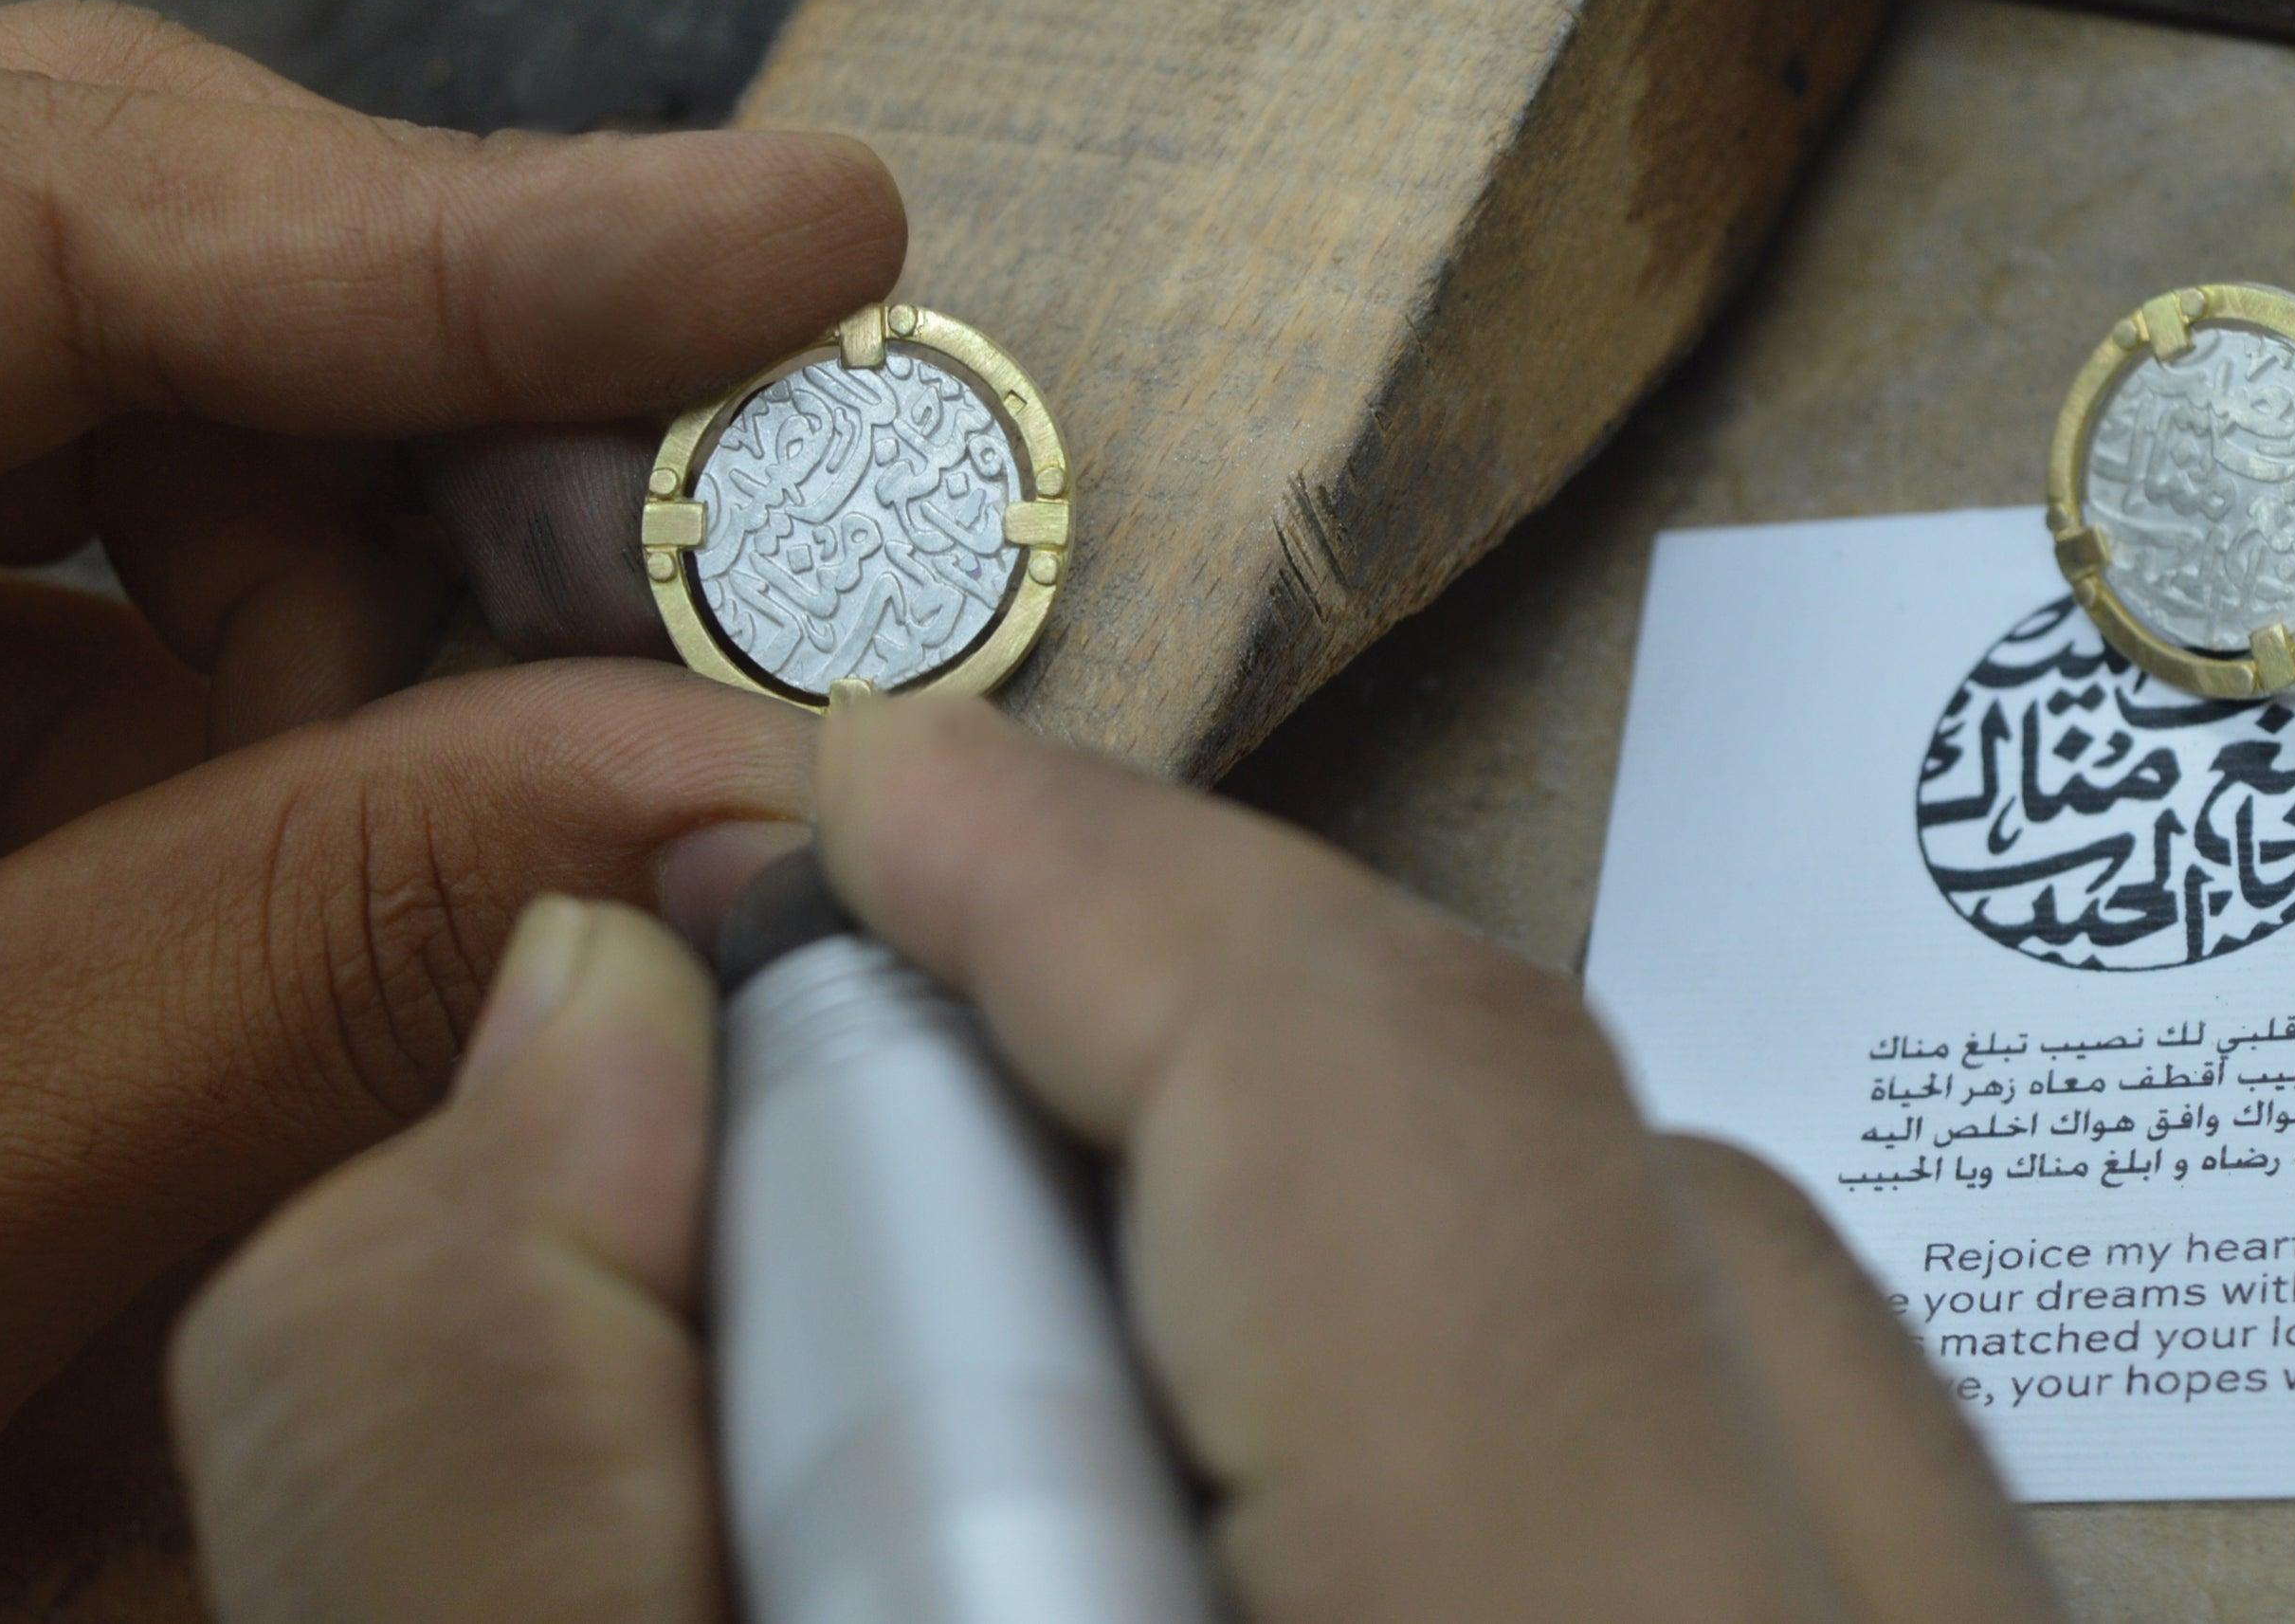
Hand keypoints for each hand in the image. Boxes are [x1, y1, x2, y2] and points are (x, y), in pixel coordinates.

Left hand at [0, 0, 904, 1557]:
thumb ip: (311, 949)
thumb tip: (713, 778)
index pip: (33, 206)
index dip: (455, 222)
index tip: (786, 250)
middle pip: (106, 274)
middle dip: (422, 441)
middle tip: (668, 593)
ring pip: (124, 458)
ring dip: (346, 630)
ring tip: (449, 860)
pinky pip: (85, 622)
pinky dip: (259, 735)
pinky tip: (321, 914)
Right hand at [173, 697, 2061, 1621]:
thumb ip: (493, 1481)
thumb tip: (582, 1051)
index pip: (1374, 1113)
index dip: (1066, 896)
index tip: (864, 813)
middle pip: (1575, 1172)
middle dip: (1205, 1045)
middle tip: (914, 1085)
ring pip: (1724, 1317)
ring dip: (1385, 1237)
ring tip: (1085, 1327)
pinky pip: (1802, 1471)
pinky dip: (1537, 1399)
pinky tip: (1312, 1481)